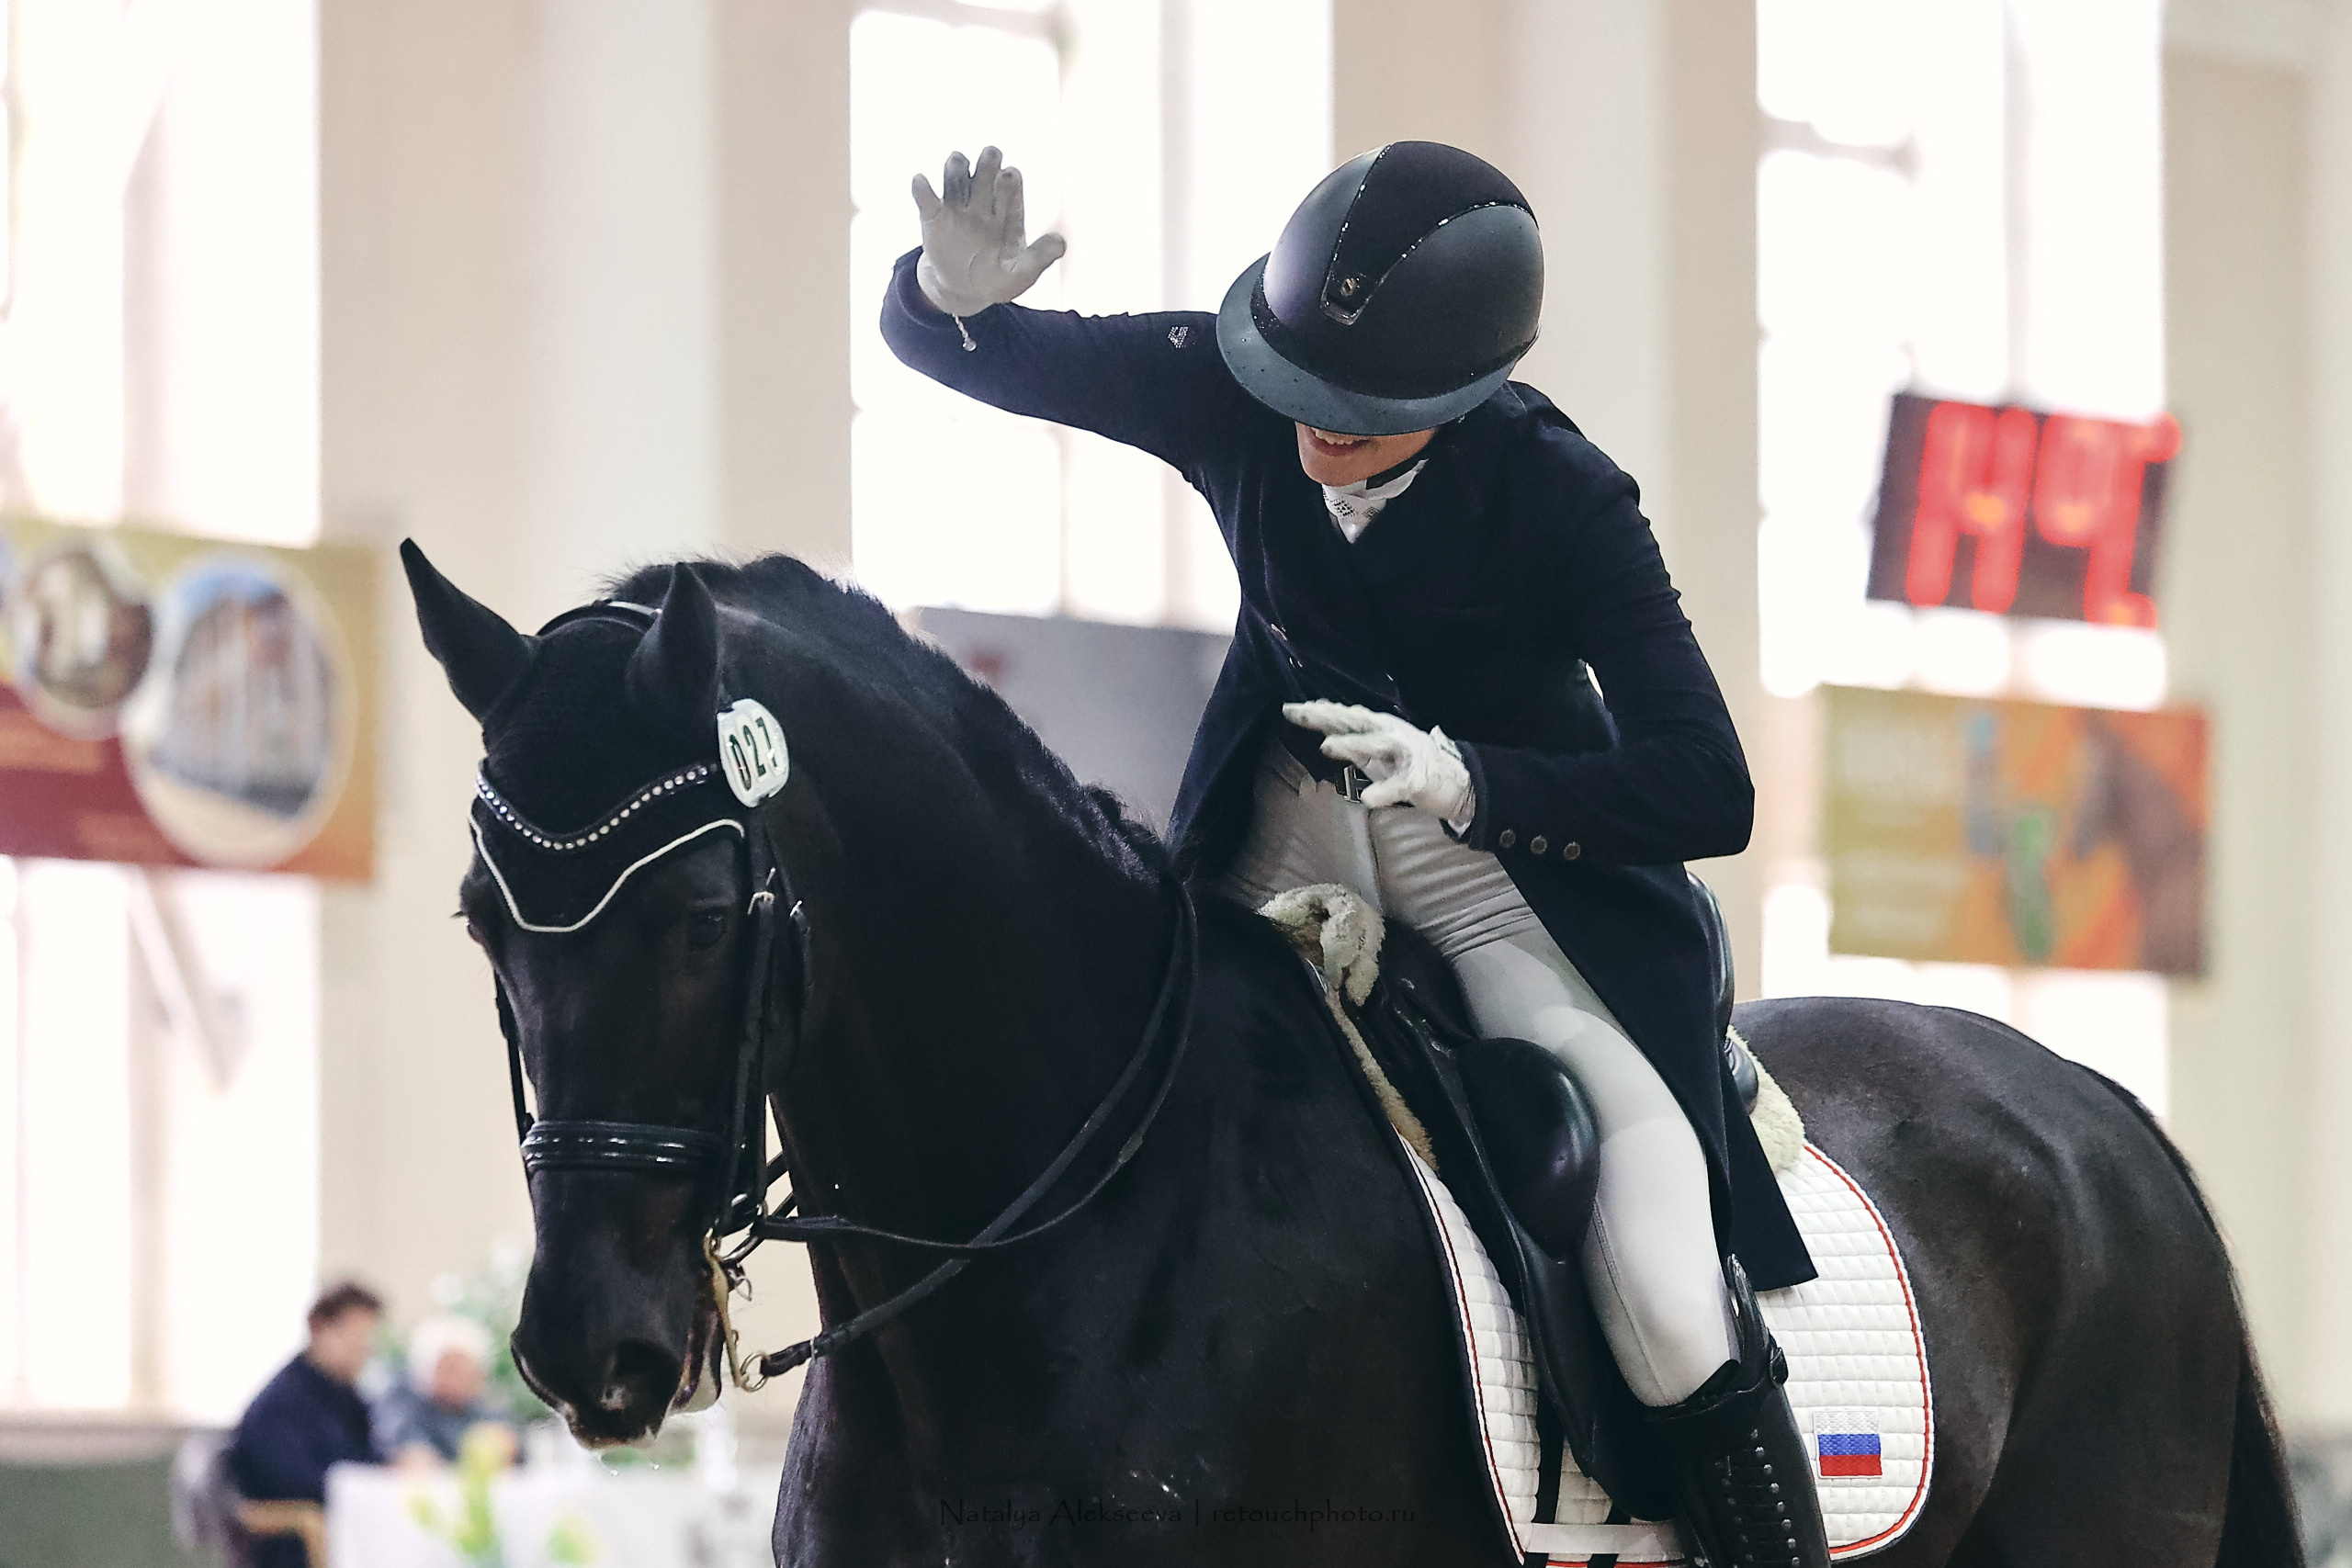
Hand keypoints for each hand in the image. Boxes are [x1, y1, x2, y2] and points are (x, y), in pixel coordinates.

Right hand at [911, 146, 1065, 315]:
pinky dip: (921, 188)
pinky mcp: (933, 217)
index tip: (1009, 177)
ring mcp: (957, 205)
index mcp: (1007, 208)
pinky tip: (921, 182)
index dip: (1009, 178)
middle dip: (988, 161)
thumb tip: (1061, 243)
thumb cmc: (997, 279)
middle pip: (986, 169)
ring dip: (957, 165)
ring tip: (958, 165)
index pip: (1010, 183)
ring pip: (956, 172)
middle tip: (990, 159)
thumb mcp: (1020, 274)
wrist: (963, 291)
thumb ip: (1038, 259)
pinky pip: (925, 197)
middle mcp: (984, 199)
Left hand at [1283, 701, 1473, 819]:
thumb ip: (1350, 738)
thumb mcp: (1375, 750)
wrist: (1456, 782)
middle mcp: (1391, 733)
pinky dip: (1385, 791)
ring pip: (1376, 745)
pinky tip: (1368, 798)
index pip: (1344, 714)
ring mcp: (1405, 754)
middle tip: (1299, 714)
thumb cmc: (1409, 764)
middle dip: (1327, 717)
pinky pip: (1400, 785)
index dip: (1318, 711)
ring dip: (1352, 745)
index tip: (1291, 709)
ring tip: (1327, 746)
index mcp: (1378, 726)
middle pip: (1356, 721)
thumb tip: (1321, 724)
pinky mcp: (1418, 779)